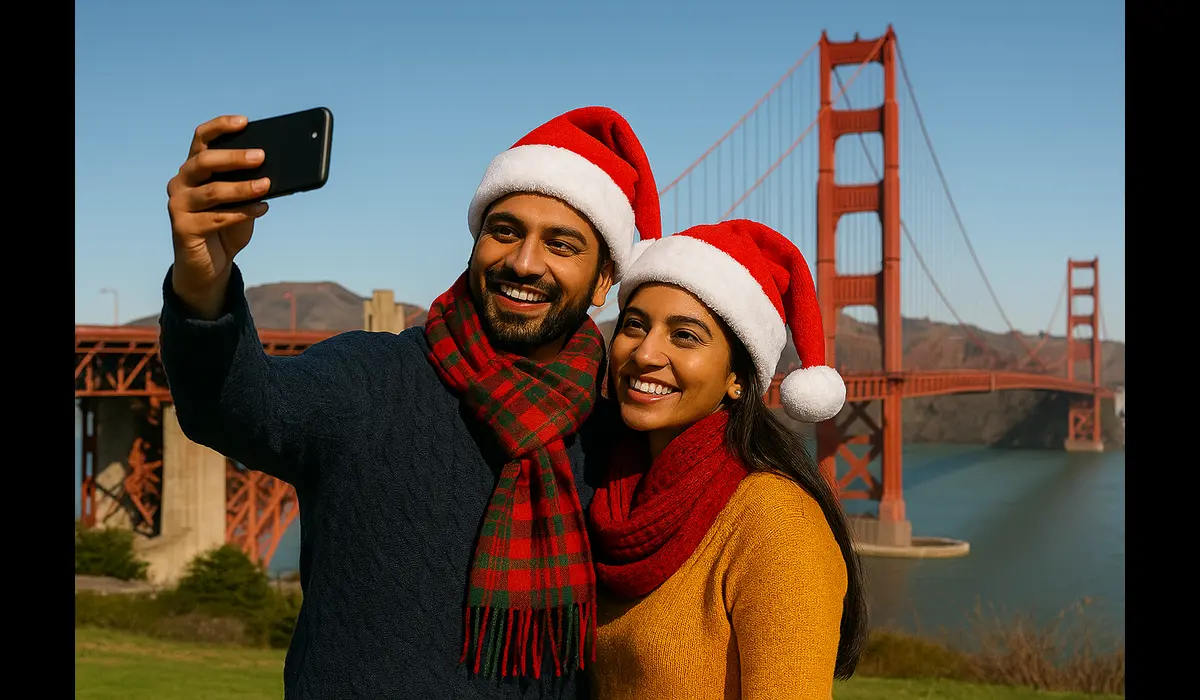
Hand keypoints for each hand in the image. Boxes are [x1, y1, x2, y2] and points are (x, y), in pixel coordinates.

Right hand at [166, 115, 270, 318]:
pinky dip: (243, 212)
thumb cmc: (227, 226)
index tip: (245, 121)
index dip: (221, 127)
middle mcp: (181, 182)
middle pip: (204, 161)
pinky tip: (263, 209)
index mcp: (194, 168)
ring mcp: (178, 205)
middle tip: (261, 156)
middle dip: (234, 157)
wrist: (210, 264)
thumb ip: (250, 185)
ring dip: (242, 187)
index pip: (201, 138)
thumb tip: (276, 171)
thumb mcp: (242, 202)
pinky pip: (217, 218)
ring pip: (211, 191)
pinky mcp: (183, 229)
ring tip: (267, 185)